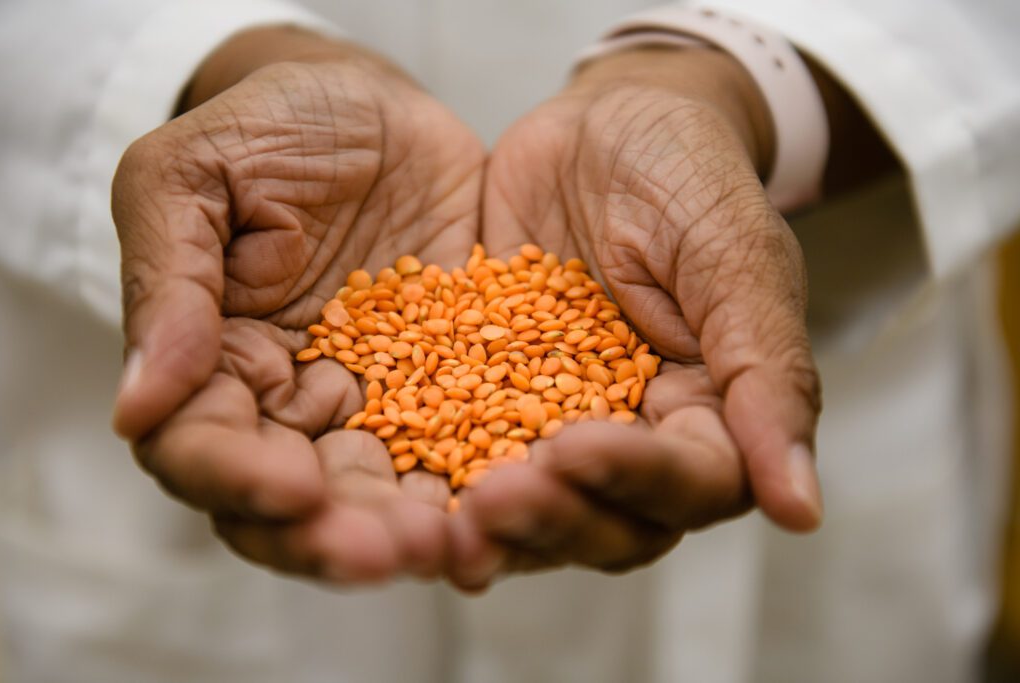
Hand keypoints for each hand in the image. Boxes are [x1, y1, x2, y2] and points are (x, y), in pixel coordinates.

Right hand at [111, 28, 483, 581]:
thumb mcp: (191, 179)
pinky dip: (479, 478)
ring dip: (410, 526)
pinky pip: (461, 444)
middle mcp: (289, 401)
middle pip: (297, 500)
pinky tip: (512, 498)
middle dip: (336, 533)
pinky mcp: (448, 383)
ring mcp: (372, 399)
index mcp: (211, 363)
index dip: (238, 480)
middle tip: (388, 551)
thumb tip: (137, 407)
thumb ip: (168, 286)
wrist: (368, 103)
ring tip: (452, 543)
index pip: (203, 449)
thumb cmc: (267, 128)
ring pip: (382, 488)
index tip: (291, 490)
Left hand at [450, 47, 821, 587]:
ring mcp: (559, 424)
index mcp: (712, 412)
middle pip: (610, 521)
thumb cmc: (687, 174)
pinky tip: (396, 485)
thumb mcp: (735, 253)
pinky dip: (436, 478)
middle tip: (493, 498)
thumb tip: (802, 509)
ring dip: (494, 522)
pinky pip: (464, 454)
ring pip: (537, 508)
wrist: (604, 127)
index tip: (577, 449)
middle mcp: (637, 437)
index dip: (638, 478)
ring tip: (442, 520)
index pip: (692, 482)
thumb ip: (767, 372)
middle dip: (554, 518)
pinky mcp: (490, 401)